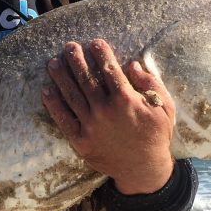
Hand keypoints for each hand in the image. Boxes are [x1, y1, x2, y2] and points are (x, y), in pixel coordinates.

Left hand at [42, 39, 174, 194]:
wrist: (143, 168)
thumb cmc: (156, 135)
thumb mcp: (164, 107)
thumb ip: (150, 83)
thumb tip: (131, 65)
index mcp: (126, 100)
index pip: (109, 69)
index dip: (101, 53)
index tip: (94, 42)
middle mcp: (105, 110)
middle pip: (86, 79)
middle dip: (76, 60)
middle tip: (69, 46)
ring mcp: (91, 126)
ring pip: (71, 95)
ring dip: (61, 77)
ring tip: (53, 62)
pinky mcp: (81, 141)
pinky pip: (64, 120)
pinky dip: (54, 105)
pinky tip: (46, 91)